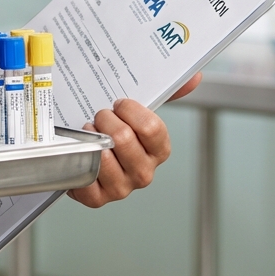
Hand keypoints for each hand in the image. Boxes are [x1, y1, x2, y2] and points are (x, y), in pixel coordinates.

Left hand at [68, 72, 200, 207]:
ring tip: (88, 132)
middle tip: (99, 116)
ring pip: (104, 156)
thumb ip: (167, 93)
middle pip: (124, 139)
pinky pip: (87, 178)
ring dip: (91, 138)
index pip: (153, 129)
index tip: (118, 103)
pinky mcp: (97, 198)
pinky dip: (80, 161)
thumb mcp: (137, 110)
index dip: (130, 111)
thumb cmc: (114, 131)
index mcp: (158, 151)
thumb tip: (194, 76)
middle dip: (106, 120)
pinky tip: (80, 151)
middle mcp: (143, 172)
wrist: (84, 152)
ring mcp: (121, 188)